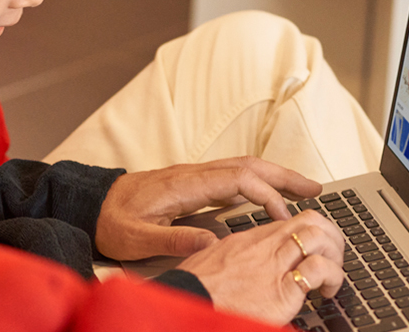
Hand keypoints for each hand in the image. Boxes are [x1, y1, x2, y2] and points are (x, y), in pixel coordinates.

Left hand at [94, 156, 321, 260]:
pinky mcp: (192, 183)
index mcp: (184, 184)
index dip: (267, 195)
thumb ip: (172, 239)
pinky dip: (259, 181)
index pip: (238, 180)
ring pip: (244, 168)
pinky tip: (270, 194)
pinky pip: (234, 176)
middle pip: (249, 166)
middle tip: (317, 188)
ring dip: (276, 176)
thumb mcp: (135, 238)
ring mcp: (194, 176)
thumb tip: (213, 243)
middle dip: (285, 175)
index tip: (284, 217)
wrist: (91, 204)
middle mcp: (194, 174)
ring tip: (304, 189)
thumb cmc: (110, 221)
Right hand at [175, 212, 345, 324]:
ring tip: (332, 275)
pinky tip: (326, 291)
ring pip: (317, 236)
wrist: (187, 305)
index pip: (290, 222)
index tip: (317, 245)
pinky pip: (316, 269)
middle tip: (334, 255)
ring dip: (335, 254)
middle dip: (331, 234)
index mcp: (249, 241)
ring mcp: (273, 265)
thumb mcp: (211, 263)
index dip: (311, 231)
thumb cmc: (194, 291)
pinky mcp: (281, 290)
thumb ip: (232, 258)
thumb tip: (241, 263)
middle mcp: (264, 247)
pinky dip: (331, 276)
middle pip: (310, 220)